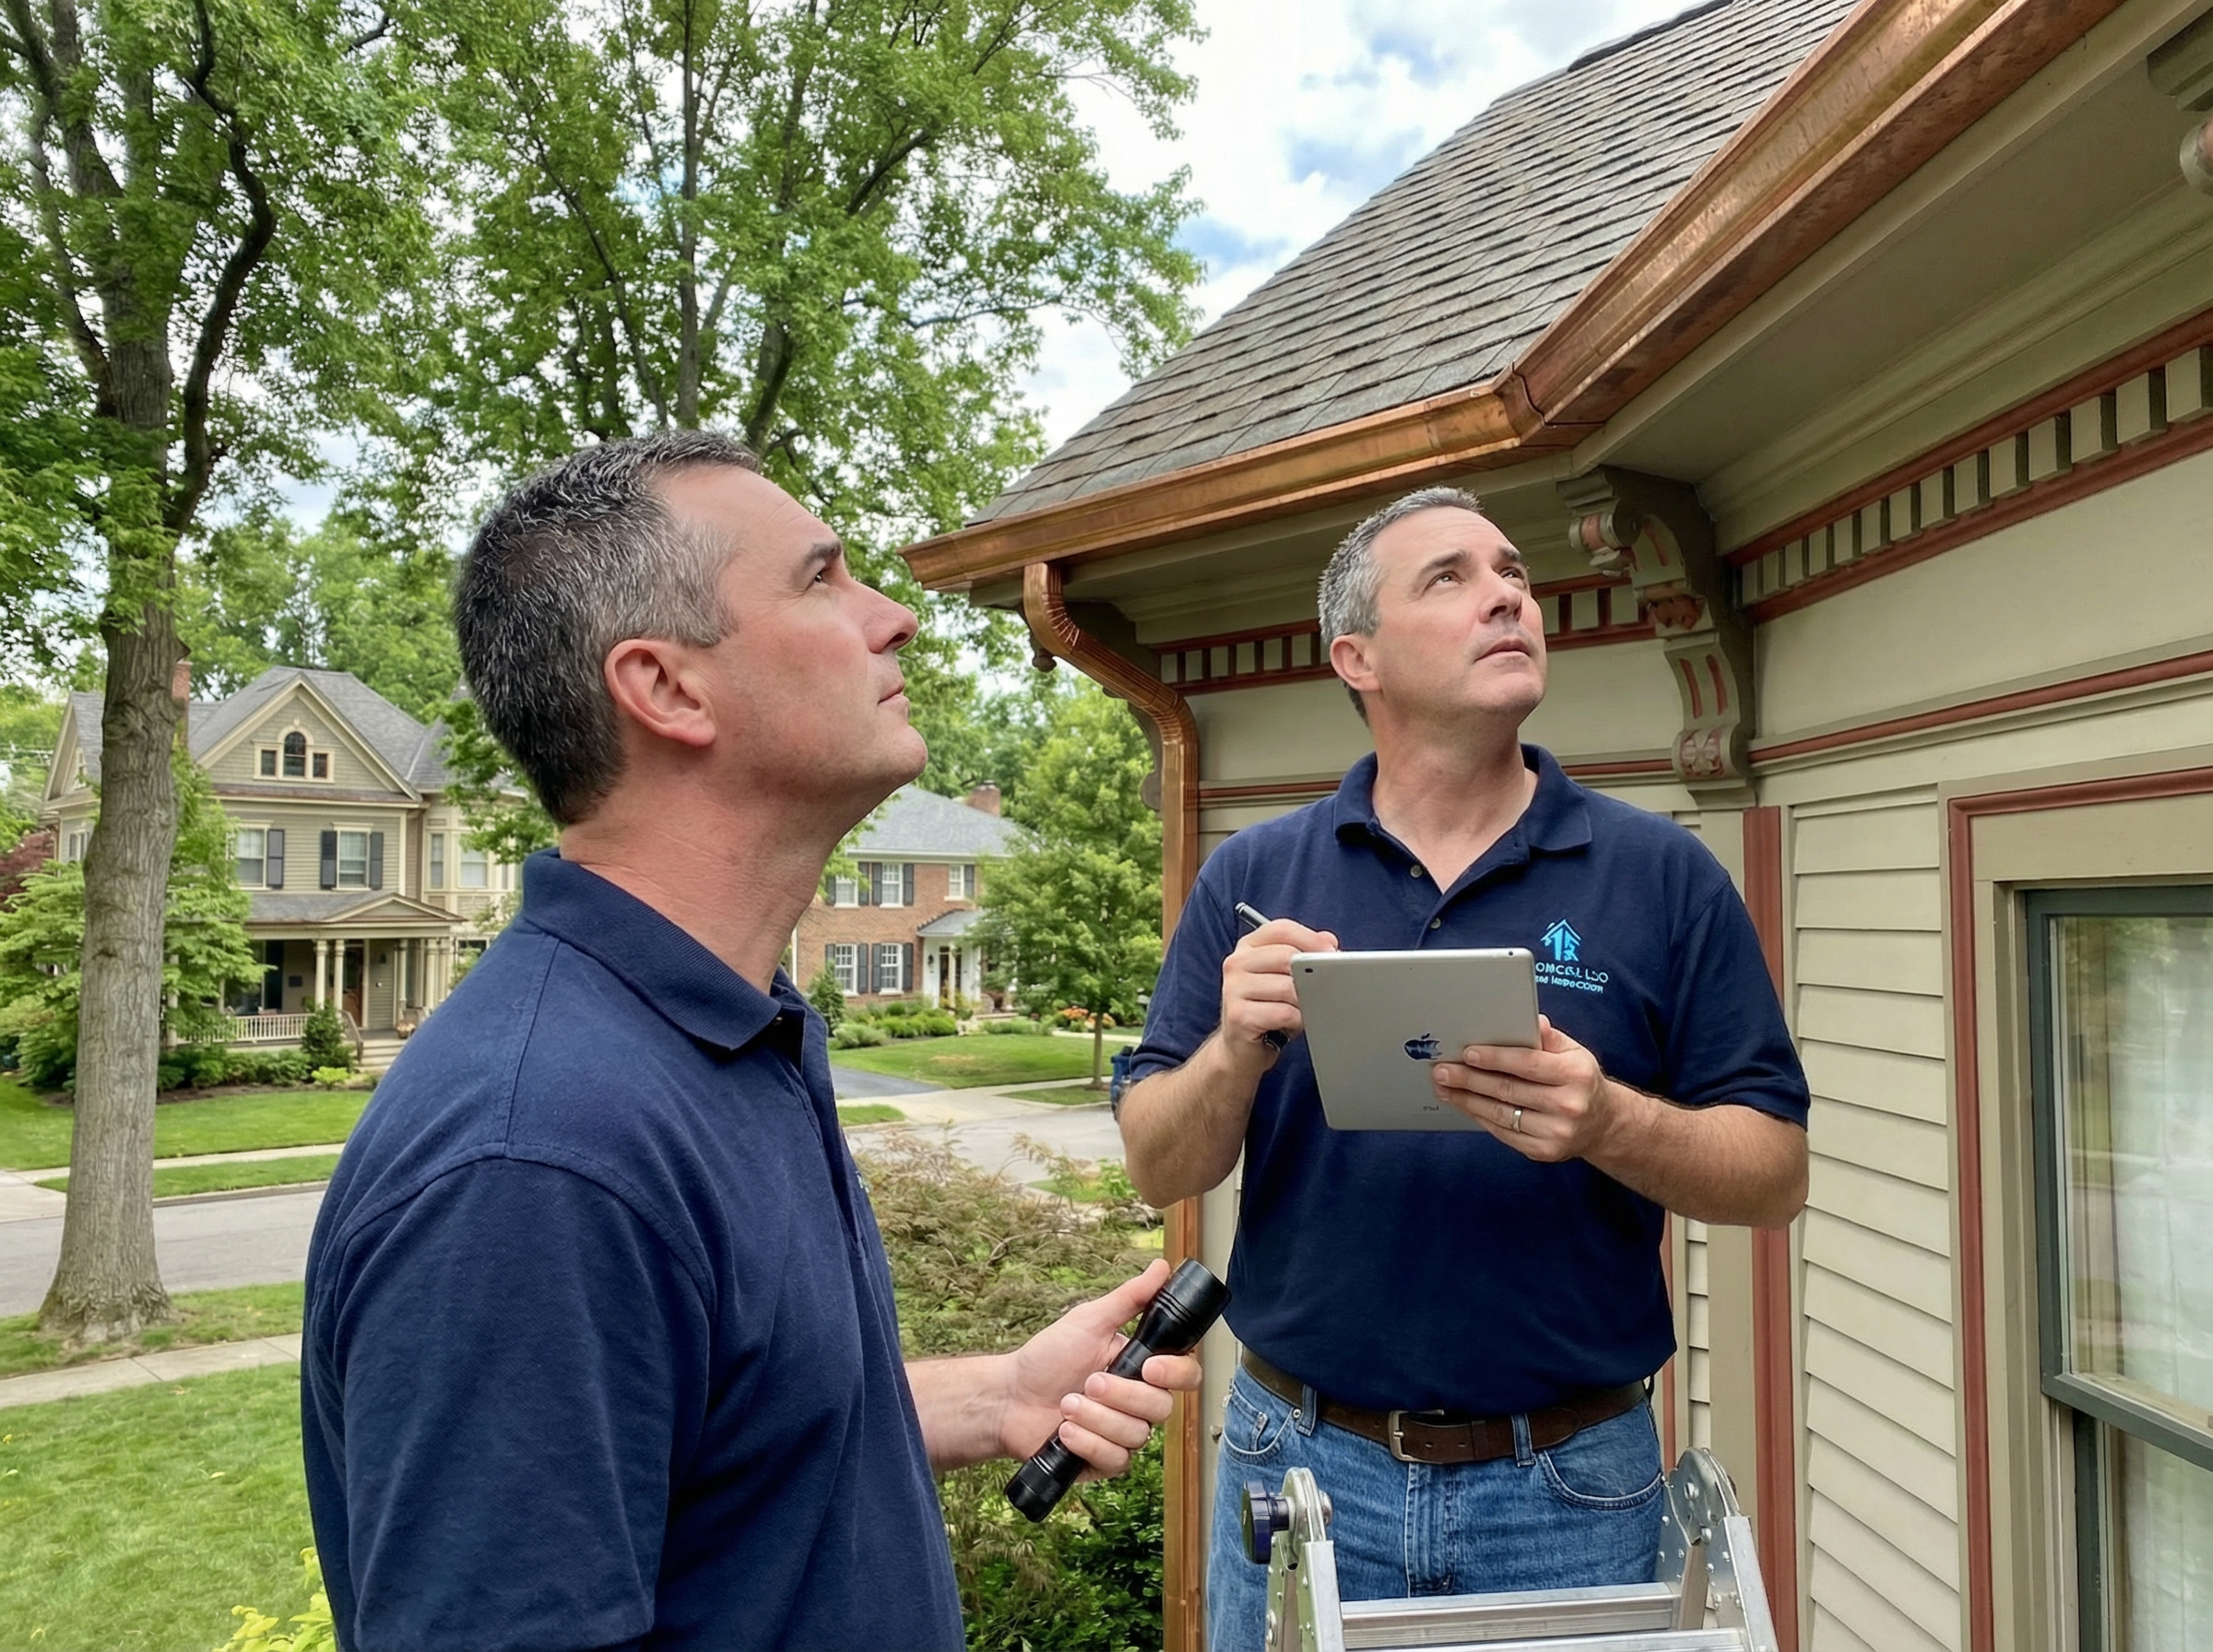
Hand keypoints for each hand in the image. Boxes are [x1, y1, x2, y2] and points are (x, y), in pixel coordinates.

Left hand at [999, 1260, 1203, 1479]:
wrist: (1009, 1398)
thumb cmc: (1048, 1357)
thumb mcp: (1088, 1322)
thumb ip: (1130, 1298)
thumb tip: (1162, 1267)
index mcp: (1142, 1367)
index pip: (1185, 1374)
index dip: (1175, 1374)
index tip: (1149, 1367)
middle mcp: (1139, 1402)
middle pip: (1162, 1408)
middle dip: (1121, 1396)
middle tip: (1088, 1382)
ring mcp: (1123, 1433)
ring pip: (1137, 1435)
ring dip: (1097, 1418)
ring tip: (1067, 1404)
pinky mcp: (1105, 1460)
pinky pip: (1116, 1459)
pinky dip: (1087, 1443)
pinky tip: (1065, 1431)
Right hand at [1217, 918, 1337, 1066]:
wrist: (1240, 1048)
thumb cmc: (1267, 1010)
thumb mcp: (1285, 977)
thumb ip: (1304, 953)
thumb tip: (1329, 941)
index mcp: (1248, 948)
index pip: (1281, 929)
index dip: (1311, 938)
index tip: (1332, 953)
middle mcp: (1236, 964)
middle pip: (1286, 955)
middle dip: (1313, 972)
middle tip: (1327, 985)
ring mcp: (1233, 989)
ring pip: (1287, 986)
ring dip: (1306, 1000)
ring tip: (1305, 1009)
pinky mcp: (1239, 1016)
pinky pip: (1283, 1013)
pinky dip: (1297, 1020)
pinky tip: (1293, 1024)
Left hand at [1430, 1014, 1633, 1163]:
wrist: (1603, 1124)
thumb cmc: (1579, 1080)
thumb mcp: (1573, 1051)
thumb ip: (1548, 1037)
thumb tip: (1528, 1020)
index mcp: (1576, 1074)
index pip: (1528, 1064)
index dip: (1495, 1058)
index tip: (1467, 1053)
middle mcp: (1568, 1105)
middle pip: (1508, 1090)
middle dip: (1469, 1079)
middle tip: (1441, 1070)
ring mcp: (1556, 1132)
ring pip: (1500, 1114)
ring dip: (1467, 1100)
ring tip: (1444, 1088)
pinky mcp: (1543, 1151)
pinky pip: (1503, 1133)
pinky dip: (1480, 1117)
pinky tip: (1464, 1105)